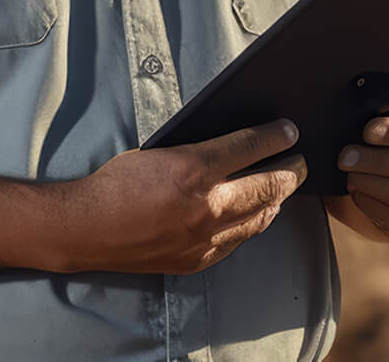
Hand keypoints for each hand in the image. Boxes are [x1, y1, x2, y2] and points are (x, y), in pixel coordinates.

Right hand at [55, 119, 306, 274]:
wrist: (88, 229)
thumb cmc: (118, 183)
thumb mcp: (160, 150)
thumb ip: (200, 151)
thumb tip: (236, 144)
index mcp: (193, 168)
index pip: (251, 147)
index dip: (276, 136)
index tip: (290, 130)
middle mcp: (206, 205)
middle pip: (268, 185)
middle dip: (291, 170)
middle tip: (300, 160)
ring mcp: (205, 237)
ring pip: (260, 217)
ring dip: (277, 199)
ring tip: (284, 185)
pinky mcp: (199, 259)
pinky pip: (239, 239)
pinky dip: (253, 222)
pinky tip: (257, 213)